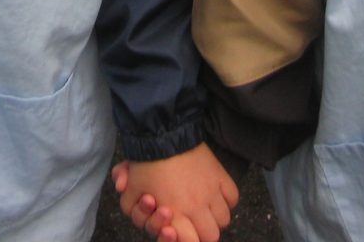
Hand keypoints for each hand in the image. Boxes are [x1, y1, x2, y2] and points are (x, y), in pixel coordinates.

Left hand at [115, 146, 237, 241]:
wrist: (163, 133)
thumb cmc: (145, 164)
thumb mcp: (130, 191)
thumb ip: (132, 209)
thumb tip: (144, 212)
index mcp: (175, 214)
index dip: (187, 241)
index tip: (182, 232)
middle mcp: (196, 206)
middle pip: (212, 236)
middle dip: (203, 233)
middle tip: (194, 224)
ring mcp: (211, 191)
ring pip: (225, 219)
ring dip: (215, 217)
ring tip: (205, 210)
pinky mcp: (220, 175)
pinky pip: (233, 197)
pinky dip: (227, 200)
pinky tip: (215, 195)